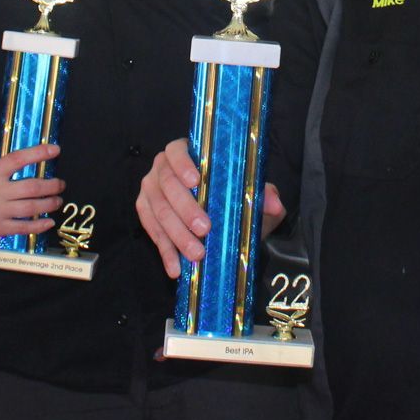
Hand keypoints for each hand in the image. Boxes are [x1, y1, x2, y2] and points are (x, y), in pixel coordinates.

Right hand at [0, 143, 64, 247]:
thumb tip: (21, 169)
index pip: (19, 159)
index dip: (39, 153)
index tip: (55, 150)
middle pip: (32, 186)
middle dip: (51, 185)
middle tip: (60, 184)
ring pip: (32, 207)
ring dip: (49, 204)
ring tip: (57, 201)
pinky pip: (24, 227)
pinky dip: (39, 225)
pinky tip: (48, 222)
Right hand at [133, 138, 284, 278]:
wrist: (220, 217)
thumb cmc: (231, 197)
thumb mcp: (251, 195)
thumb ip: (264, 195)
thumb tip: (274, 203)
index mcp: (186, 153)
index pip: (177, 151)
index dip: (183, 164)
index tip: (196, 181)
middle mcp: (162, 168)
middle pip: (167, 185)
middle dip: (185, 209)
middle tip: (204, 228)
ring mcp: (151, 190)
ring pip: (159, 211)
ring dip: (177, 235)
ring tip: (196, 254)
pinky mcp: (145, 213)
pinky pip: (152, 232)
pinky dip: (165, 251)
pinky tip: (176, 268)